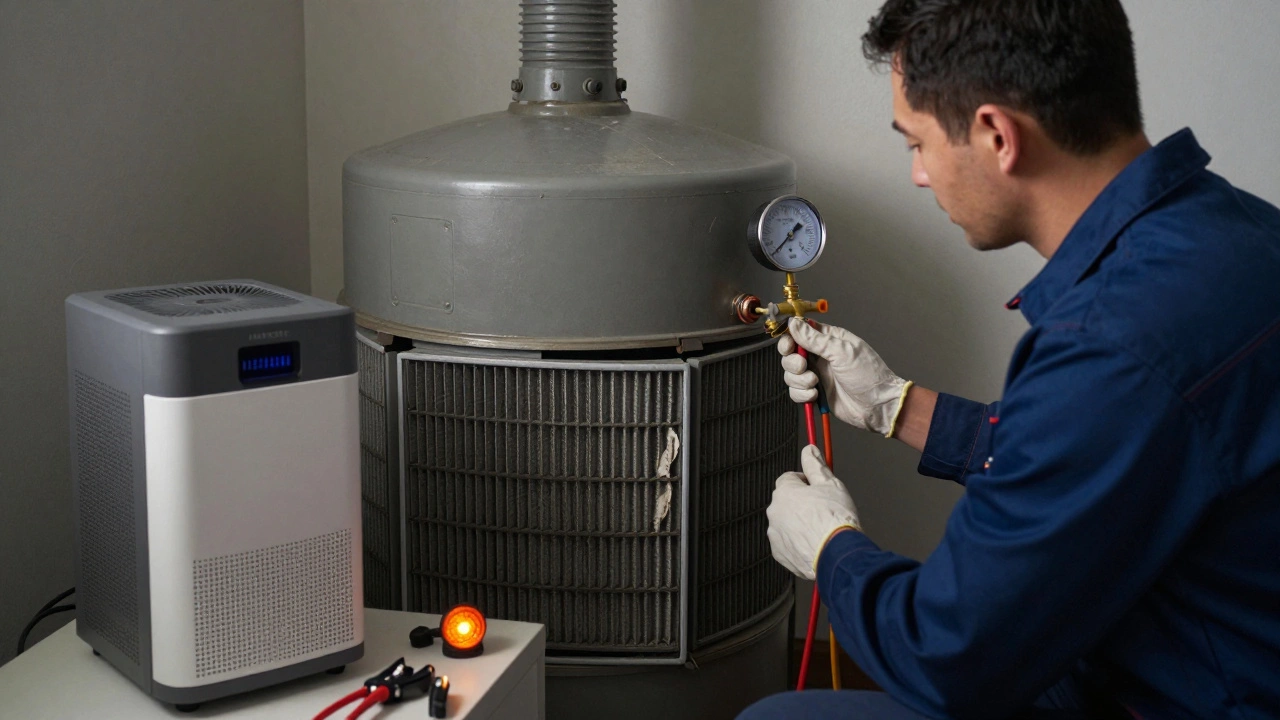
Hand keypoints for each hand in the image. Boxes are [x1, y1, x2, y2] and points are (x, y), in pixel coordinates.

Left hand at [766, 445, 860, 580]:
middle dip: (801, 503)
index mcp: (784, 492)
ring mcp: (775, 533)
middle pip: (787, 501)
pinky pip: (787, 542)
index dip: (805, 481)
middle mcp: (775, 511)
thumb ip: (815, 465)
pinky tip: (814, 543)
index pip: (789, 478)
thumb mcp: (830, 484)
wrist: (836, 554)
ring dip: (798, 523)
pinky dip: (797, 541)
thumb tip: (809, 451)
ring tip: (820, 528)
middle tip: (822, 509)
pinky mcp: (779, 553)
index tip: (816, 487)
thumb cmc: (835, 519)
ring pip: (786, 522)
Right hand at [778, 316, 910, 436]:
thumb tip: (794, 323)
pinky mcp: (815, 392)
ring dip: (799, 380)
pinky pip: (796, 391)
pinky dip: (802, 394)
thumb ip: (815, 339)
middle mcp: (820, 356)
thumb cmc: (869, 375)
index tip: (789, 346)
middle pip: (790, 353)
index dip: (789, 337)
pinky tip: (816, 394)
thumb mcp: (842, 352)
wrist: (878, 406)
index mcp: (828, 339)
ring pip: (791, 373)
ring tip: (815, 384)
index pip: (799, 331)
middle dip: (792, 361)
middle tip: (804, 366)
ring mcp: (817, 374)